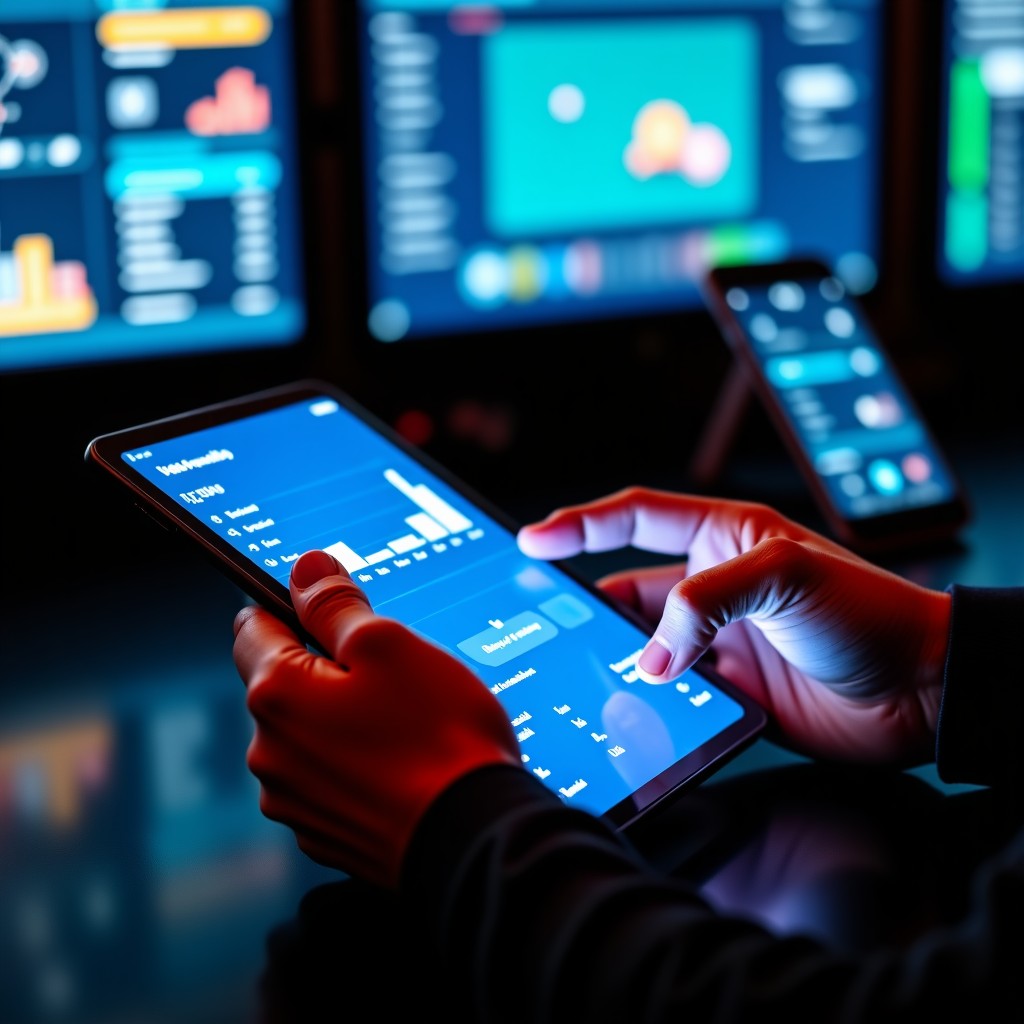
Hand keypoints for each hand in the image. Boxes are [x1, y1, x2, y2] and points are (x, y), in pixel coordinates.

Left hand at [233, 549, 521, 888]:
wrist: (473, 837)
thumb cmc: (438, 738)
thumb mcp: (390, 644)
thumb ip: (336, 603)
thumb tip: (305, 569)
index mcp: (277, 695)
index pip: (253, 627)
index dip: (291, 609)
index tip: (323, 608)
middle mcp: (270, 753)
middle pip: (284, 685)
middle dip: (326, 670)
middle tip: (390, 673)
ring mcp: (294, 801)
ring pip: (309, 735)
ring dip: (342, 721)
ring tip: (405, 724)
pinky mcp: (324, 835)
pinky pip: (330, 780)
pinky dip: (356, 766)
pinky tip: (403, 764)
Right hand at [517, 489, 950, 766]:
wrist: (920, 690)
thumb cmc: (868, 610)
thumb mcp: (785, 576)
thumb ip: (705, 601)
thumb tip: (652, 655)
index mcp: (723, 536)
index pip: (636, 517)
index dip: (580, 525)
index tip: (533, 541)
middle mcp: (713, 586)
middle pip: (627, 589)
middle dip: (587, 606)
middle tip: (544, 625)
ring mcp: (717, 641)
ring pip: (642, 647)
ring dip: (618, 660)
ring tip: (584, 673)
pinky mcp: (727, 691)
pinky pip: (669, 694)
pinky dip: (646, 703)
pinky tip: (631, 711)